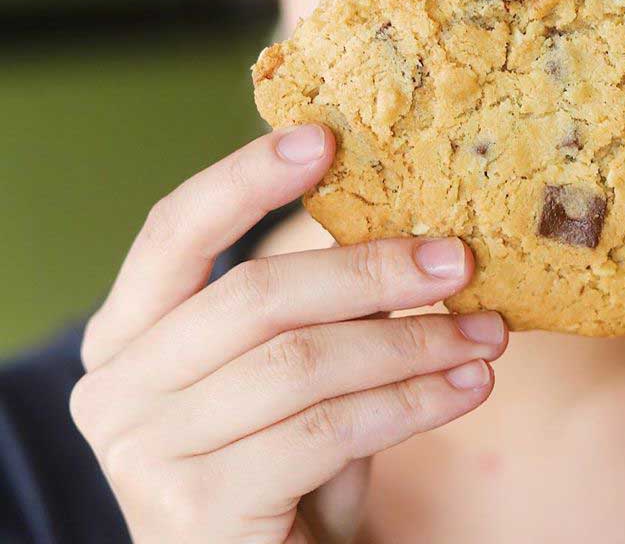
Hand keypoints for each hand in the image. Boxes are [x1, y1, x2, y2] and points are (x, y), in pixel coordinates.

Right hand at [70, 124, 506, 542]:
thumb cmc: (285, 461)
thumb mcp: (294, 366)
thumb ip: (320, 303)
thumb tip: (414, 225)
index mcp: (129, 331)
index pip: (175, 229)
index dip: (246, 178)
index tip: (324, 139)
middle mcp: (117, 387)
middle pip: (255, 295)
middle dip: (371, 270)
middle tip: (458, 260)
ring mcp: (143, 453)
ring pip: (300, 362)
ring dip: (410, 342)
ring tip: (485, 334)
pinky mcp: (193, 512)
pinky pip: (325, 431)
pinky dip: (410, 403)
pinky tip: (466, 387)